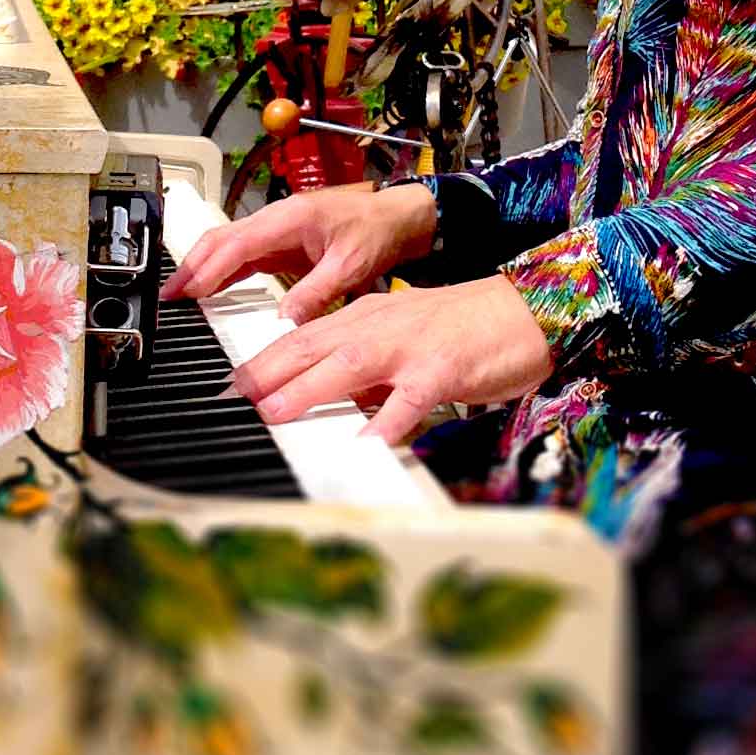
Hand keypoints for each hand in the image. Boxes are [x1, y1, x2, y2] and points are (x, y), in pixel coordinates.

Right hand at [163, 183, 436, 322]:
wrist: (396, 217)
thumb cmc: (376, 231)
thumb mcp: (350, 266)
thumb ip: (316, 292)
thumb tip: (284, 322)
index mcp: (290, 218)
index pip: (238, 244)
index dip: (210, 268)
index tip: (188, 291)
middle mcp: (277, 219)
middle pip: (222, 240)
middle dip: (192, 265)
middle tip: (169, 295)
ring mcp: (277, 229)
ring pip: (228, 245)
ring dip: (203, 267)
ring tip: (180, 295)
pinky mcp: (281, 242)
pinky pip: (244, 255)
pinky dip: (223, 271)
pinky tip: (210, 289)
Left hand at [231, 275, 551, 446]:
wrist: (524, 311)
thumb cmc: (465, 329)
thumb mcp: (402, 337)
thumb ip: (365, 367)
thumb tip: (330, 401)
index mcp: (366, 318)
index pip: (303, 337)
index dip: (264, 361)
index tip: (232, 385)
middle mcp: (380, 326)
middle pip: (313, 345)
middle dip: (267, 371)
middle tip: (231, 397)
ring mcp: (410, 347)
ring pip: (349, 365)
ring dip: (308, 390)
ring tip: (276, 414)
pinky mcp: (443, 370)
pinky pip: (409, 399)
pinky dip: (386, 421)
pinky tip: (366, 444)